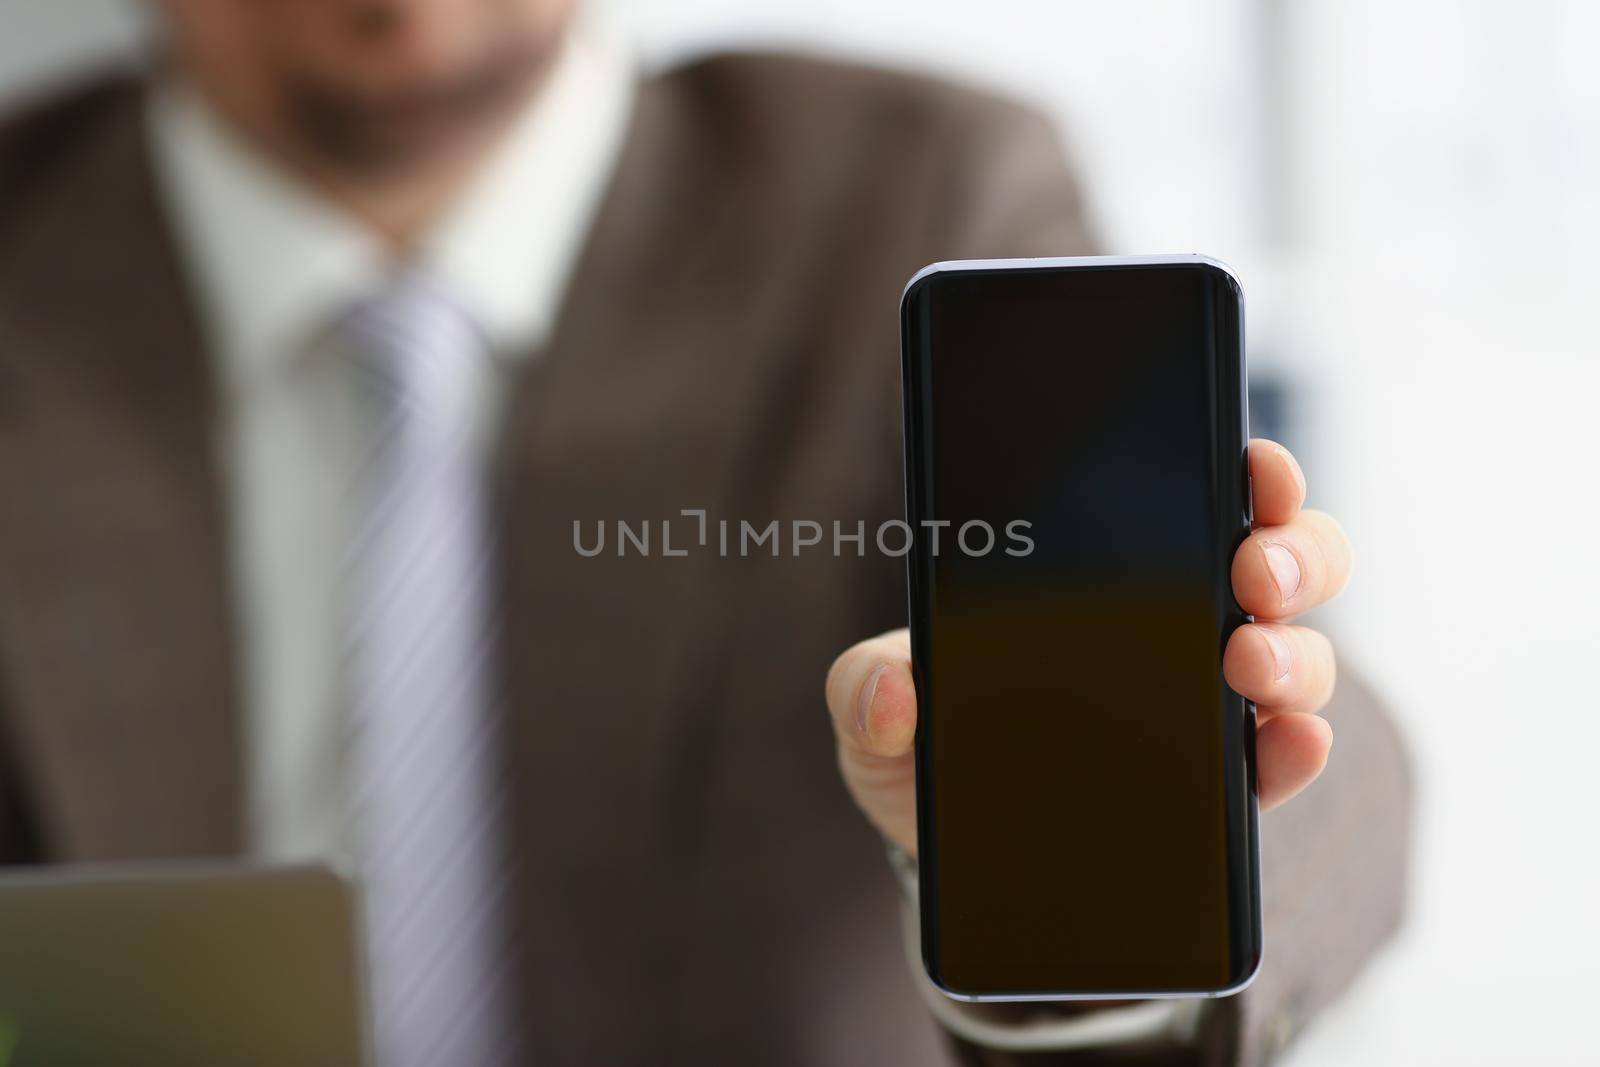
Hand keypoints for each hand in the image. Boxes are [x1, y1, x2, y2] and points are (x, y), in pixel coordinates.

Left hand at [825, 439, 1351, 854]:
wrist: (946, 848)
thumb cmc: (922, 749)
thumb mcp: (876, 710)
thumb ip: (864, 689)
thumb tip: (890, 691)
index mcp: (1111, 575)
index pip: (1205, 498)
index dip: (1251, 470)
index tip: (1254, 462)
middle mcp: (1183, 624)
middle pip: (1284, 562)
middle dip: (1294, 552)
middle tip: (1254, 572)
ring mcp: (1212, 705)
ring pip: (1300, 653)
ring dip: (1293, 650)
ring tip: (1247, 662)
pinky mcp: (1225, 786)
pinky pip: (1283, 757)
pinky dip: (1300, 746)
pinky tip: (1289, 740)